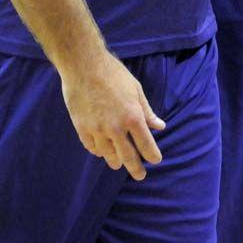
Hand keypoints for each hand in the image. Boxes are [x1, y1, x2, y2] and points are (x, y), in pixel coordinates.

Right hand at [60, 50, 165, 180]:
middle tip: (140, 176)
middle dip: (136, 169)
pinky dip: (99, 151)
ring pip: (108, 155)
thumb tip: (160, 126)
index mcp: (132, 117)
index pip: (146, 145)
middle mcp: (116, 128)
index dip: (152, 155)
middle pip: (128, 157)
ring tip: (119, 163)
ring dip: (115, 161)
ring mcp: (97, 130)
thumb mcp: (136, 89)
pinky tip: (103, 151)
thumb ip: (147, 111)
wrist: (84, 66)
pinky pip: (92, 148)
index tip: (156, 160)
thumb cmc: (114, 74)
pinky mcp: (82, 129)